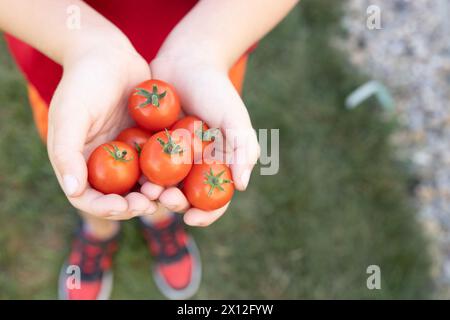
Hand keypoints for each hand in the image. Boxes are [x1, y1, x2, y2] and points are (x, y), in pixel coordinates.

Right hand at [48, 40, 157, 219]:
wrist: (110, 55)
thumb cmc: (83, 82)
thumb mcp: (70, 114)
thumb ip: (67, 152)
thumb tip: (74, 191)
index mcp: (80, 163)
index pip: (89, 198)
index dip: (105, 208)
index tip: (124, 206)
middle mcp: (103, 164)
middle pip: (119, 197)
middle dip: (134, 205)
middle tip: (151, 202)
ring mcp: (127, 155)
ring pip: (142, 185)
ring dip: (154, 193)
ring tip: (168, 192)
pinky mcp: (147, 144)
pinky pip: (159, 164)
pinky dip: (168, 173)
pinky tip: (180, 173)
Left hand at [142, 53, 259, 226]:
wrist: (187, 61)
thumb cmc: (216, 89)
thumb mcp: (234, 117)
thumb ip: (242, 148)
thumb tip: (242, 186)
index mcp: (218, 165)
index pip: (216, 199)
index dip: (207, 214)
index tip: (192, 218)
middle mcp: (194, 166)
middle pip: (186, 196)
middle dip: (176, 204)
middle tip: (166, 198)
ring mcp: (172, 158)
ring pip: (162, 185)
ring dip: (155, 193)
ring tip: (146, 189)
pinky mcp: (151, 146)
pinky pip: (144, 165)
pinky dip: (139, 174)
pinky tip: (132, 174)